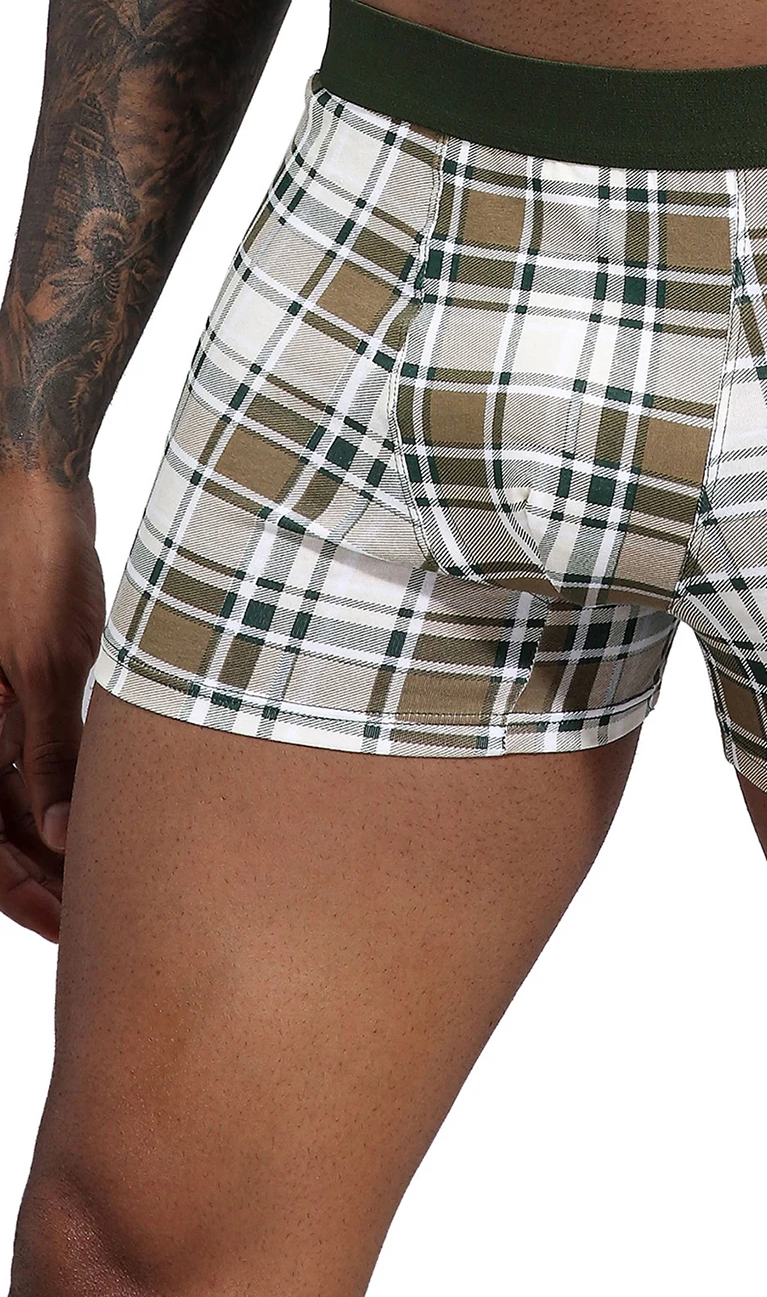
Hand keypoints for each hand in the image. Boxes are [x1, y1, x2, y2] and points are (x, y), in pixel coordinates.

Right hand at [0, 468, 103, 940]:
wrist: (32, 482)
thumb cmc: (33, 560)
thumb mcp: (50, 661)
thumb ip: (51, 750)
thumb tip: (63, 835)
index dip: (21, 890)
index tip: (70, 926)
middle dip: (41, 873)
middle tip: (100, 916)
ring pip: (15, 791)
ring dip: (54, 834)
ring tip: (110, 873)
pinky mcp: (18, 676)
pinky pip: (30, 748)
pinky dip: (61, 782)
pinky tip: (103, 811)